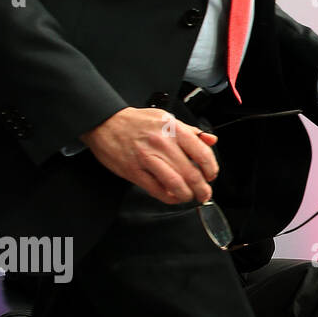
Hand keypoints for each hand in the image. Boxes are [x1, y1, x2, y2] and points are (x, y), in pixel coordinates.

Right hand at [80, 107, 218, 204]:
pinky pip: (156, 190)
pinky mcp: (133, 171)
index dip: (211, 169)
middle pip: (191, 173)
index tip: (211, 175)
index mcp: (174, 129)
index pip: (202, 153)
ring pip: (175, 184)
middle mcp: (162, 144)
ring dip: (187, 195)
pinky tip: (173, 197)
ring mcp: (147, 158)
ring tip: (190, 196)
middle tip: (204, 193)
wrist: (106, 123)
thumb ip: (191, 131)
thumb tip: (211, 140)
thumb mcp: (167, 119)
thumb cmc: (138, 121)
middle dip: (202, 188)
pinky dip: (168, 197)